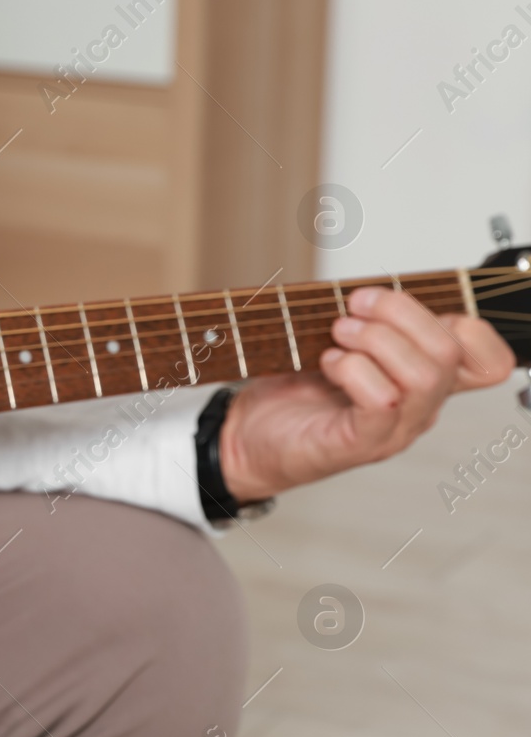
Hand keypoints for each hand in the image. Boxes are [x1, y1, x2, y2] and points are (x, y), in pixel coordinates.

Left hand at [219, 286, 515, 501]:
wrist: (248, 435)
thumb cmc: (295, 390)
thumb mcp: (344, 344)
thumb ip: (375, 323)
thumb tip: (378, 292)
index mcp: (425, 381)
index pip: (489, 360)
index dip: (462, 322)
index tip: (399, 307)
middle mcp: (419, 408)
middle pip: (451, 352)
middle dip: (399, 312)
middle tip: (353, 307)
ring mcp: (394, 430)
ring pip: (423, 376)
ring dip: (375, 340)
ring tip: (338, 336)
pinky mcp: (360, 444)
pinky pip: (382, 401)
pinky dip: (353, 369)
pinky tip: (329, 363)